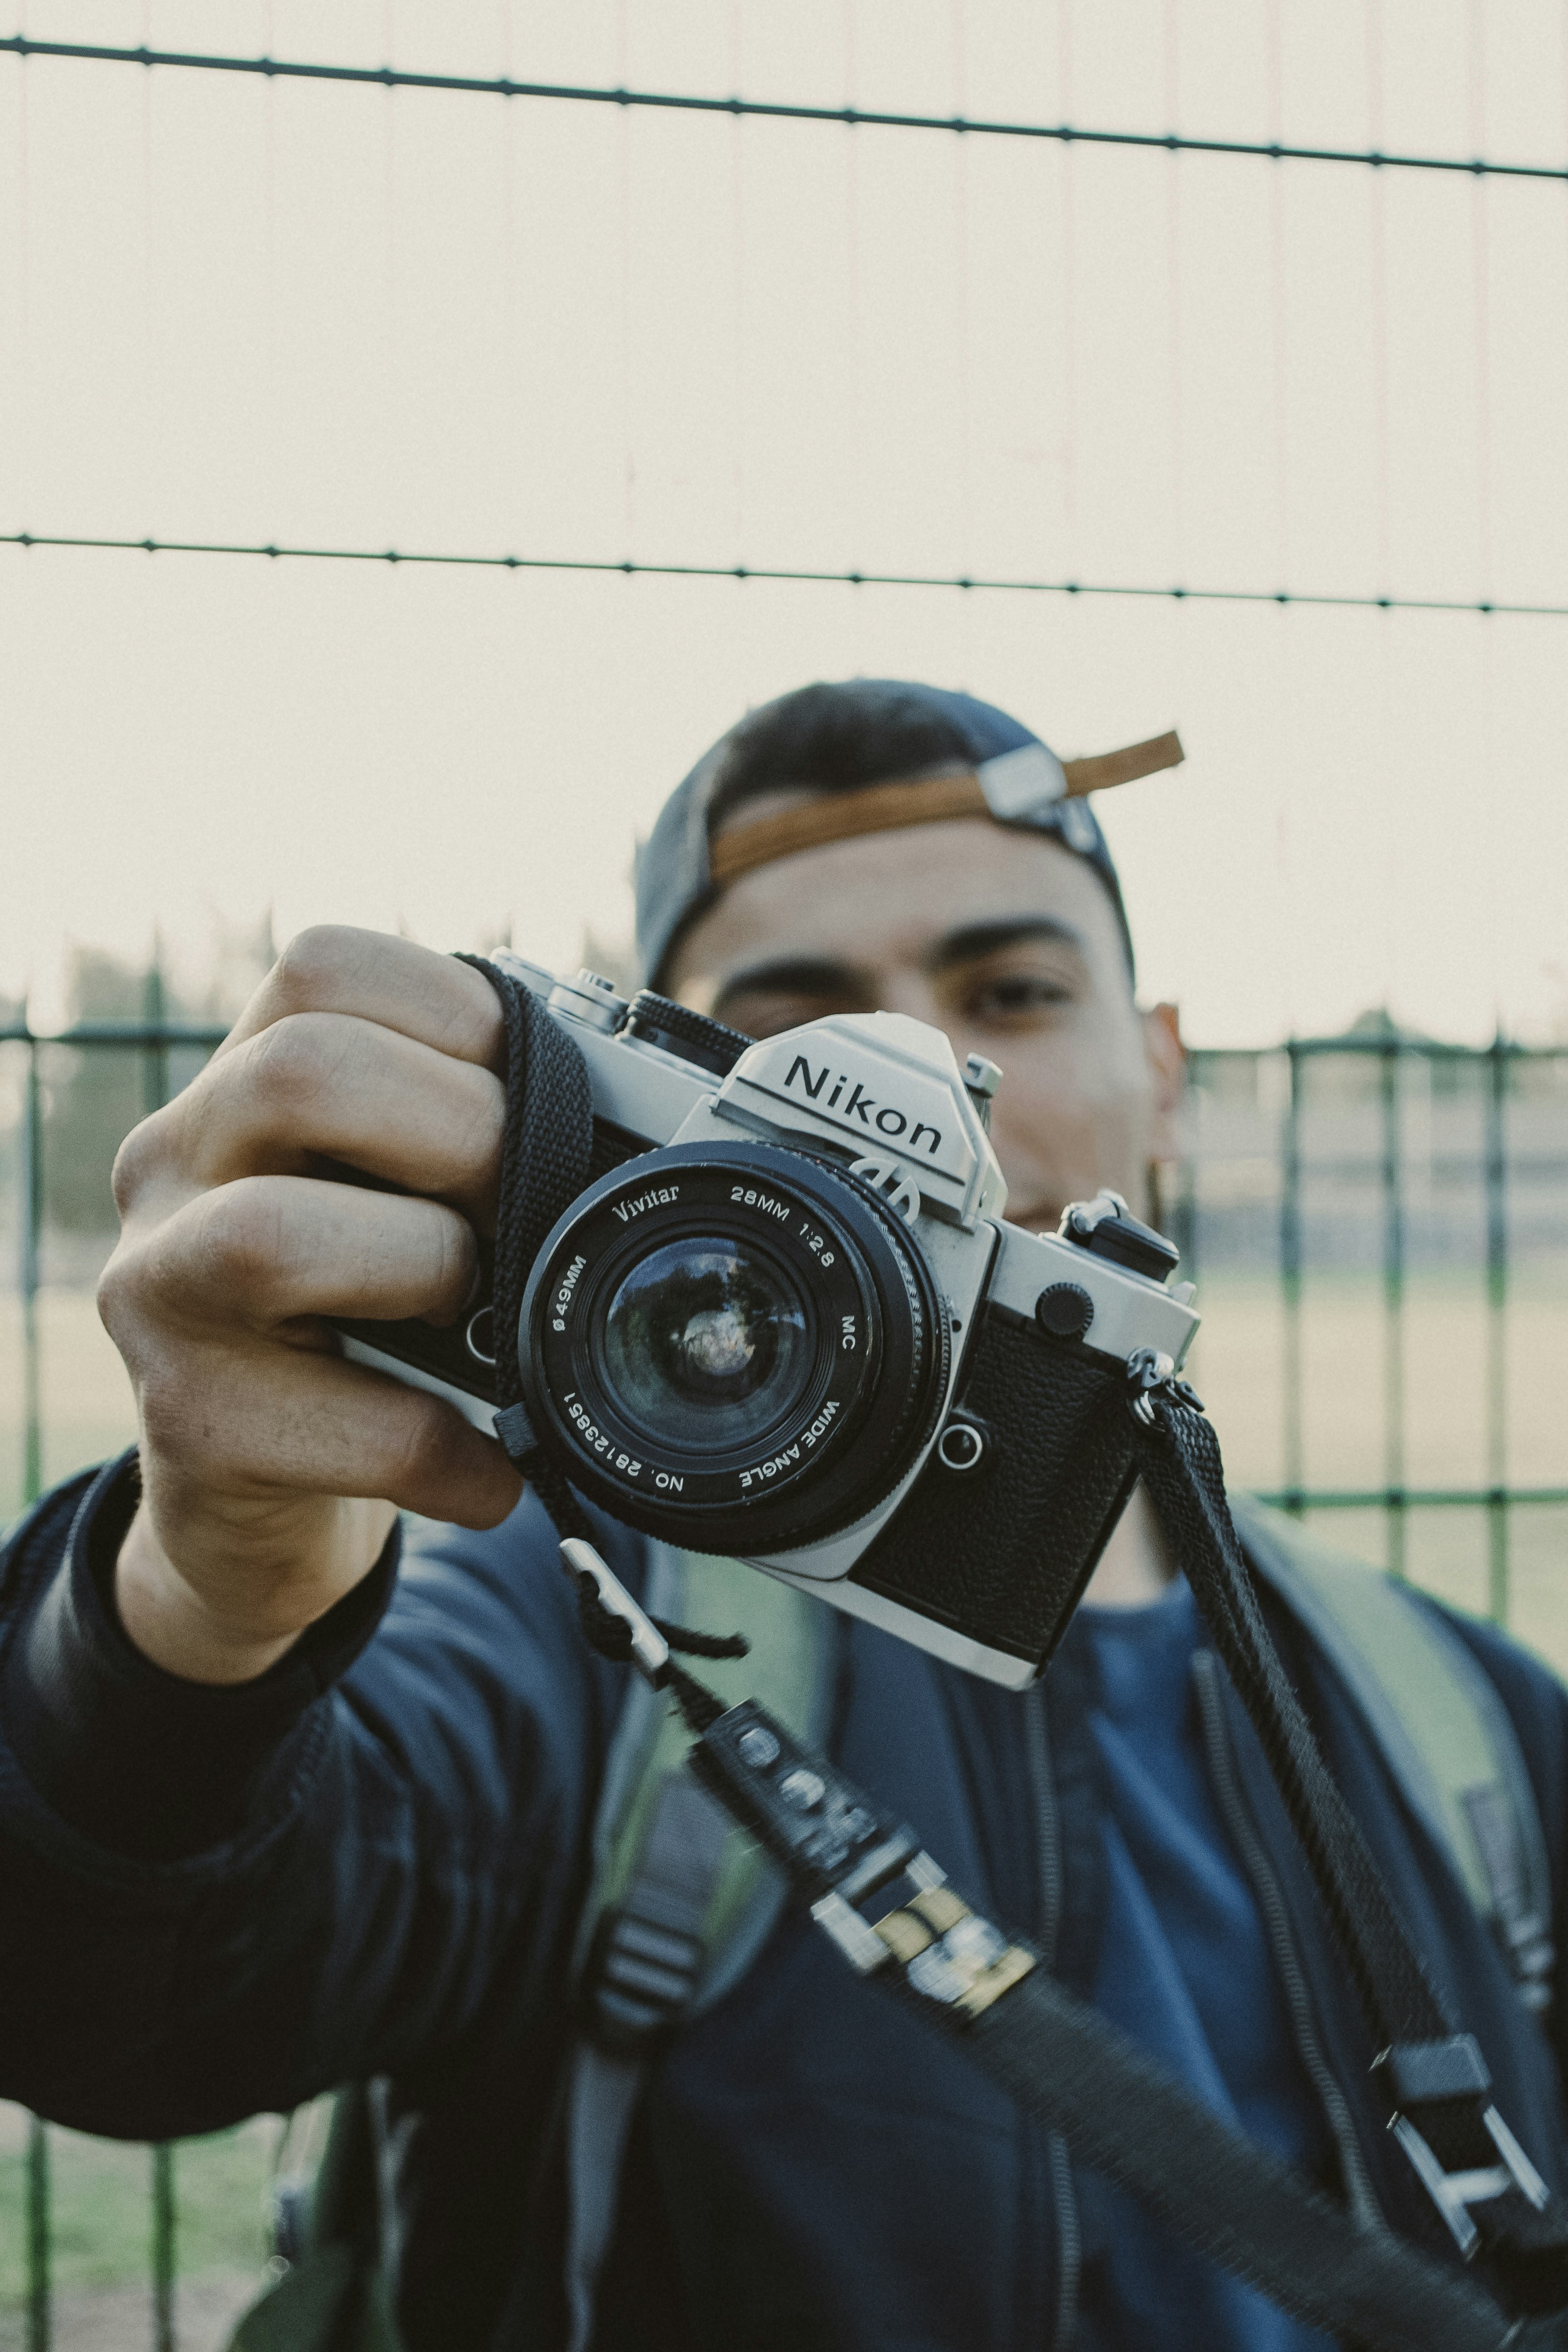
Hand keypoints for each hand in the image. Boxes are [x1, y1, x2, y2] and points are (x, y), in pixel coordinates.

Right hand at [99, 928, 522, 1684]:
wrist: (253, 1500)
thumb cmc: (359, 1324)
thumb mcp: (397, 1199)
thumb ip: (468, 1134)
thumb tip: (648, 1115)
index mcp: (240, 1081)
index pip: (325, 969)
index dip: (461, 1014)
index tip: (532, 1093)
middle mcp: (174, 1165)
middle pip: (301, 1073)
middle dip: (459, 1132)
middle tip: (520, 1208)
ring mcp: (159, 1294)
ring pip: (272, 1236)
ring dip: (426, 1268)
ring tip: (480, 1326)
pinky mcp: (188, 1426)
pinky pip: (345, 1418)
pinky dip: (448, 1447)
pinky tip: (491, 1471)